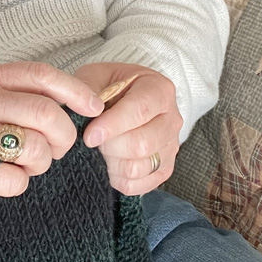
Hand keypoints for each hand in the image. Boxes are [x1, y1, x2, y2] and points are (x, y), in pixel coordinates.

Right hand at [0, 62, 103, 205]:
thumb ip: (10, 94)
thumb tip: (63, 106)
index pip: (42, 75)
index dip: (76, 91)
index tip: (95, 107)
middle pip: (48, 114)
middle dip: (64, 136)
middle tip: (58, 149)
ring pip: (37, 147)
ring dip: (41, 164)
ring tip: (23, 164)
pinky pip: (16, 179)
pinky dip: (16, 184)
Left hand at [73, 62, 180, 195]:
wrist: (127, 98)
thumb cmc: (110, 86)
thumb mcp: (97, 76)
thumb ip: (89, 90)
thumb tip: (89, 112)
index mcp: (159, 90)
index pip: (140, 110)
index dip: (112, 125)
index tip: (89, 135)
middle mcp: (172, 119)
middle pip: (142, 144)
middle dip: (109, 146)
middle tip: (92, 140)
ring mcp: (171, 146)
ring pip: (139, 167)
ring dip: (111, 163)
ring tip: (101, 149)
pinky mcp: (164, 169)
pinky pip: (139, 185)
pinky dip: (117, 178)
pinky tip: (109, 162)